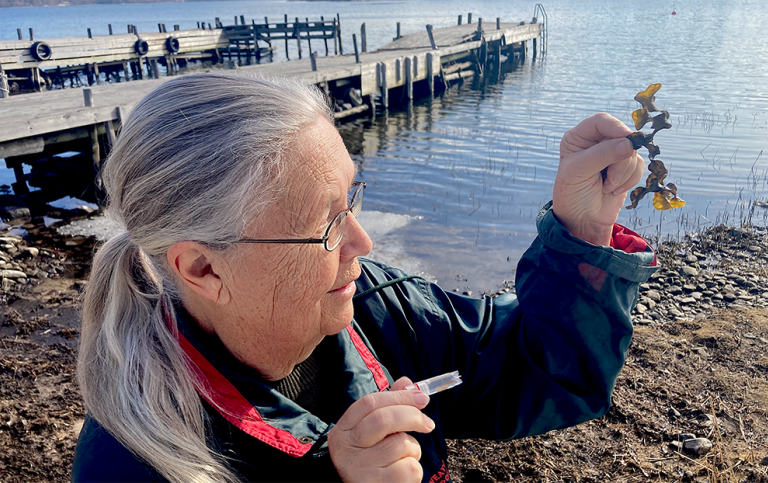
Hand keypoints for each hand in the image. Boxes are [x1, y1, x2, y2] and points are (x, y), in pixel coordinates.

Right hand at [328, 377, 433, 482]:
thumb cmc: (371, 459)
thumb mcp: (372, 432)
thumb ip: (388, 406)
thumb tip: (406, 381)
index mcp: (343, 430)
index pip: (369, 402)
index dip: (399, 396)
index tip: (422, 397)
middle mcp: (346, 448)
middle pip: (383, 419)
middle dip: (412, 416)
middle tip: (428, 423)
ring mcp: (359, 468)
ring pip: (400, 444)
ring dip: (412, 448)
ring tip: (403, 457)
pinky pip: (409, 467)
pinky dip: (413, 467)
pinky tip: (402, 472)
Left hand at [553, 113, 644, 245]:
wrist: (583, 220)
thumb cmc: (573, 194)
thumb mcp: (579, 172)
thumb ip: (602, 155)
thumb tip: (628, 144)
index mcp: (578, 137)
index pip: (600, 121)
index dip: (615, 128)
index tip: (626, 141)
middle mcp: (596, 142)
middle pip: (621, 135)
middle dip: (620, 160)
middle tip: (609, 178)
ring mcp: (612, 153)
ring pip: (633, 151)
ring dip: (623, 173)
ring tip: (607, 186)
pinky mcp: (625, 167)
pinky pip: (639, 165)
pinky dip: (630, 179)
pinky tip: (613, 189)